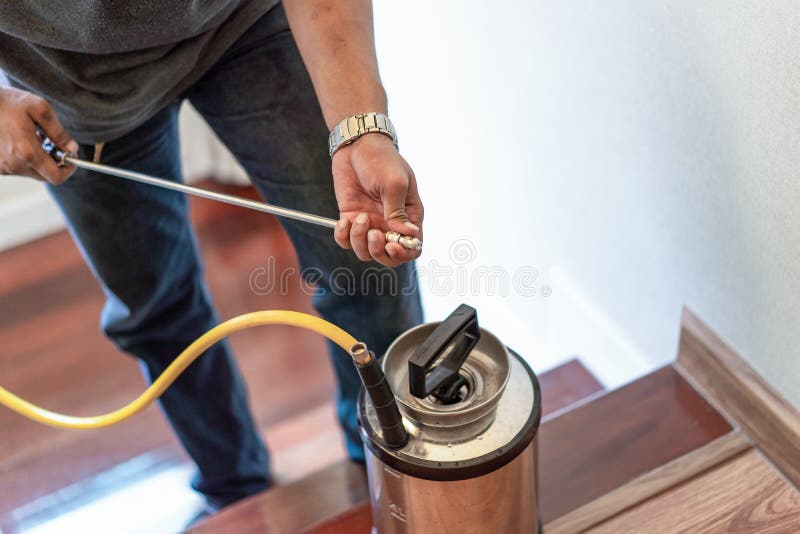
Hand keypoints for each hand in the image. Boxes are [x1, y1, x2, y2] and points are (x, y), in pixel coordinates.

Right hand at [0, 87, 77, 183]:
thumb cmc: (8, 102)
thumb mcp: (40, 109)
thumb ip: (59, 132)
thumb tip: (72, 148)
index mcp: (27, 153)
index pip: (56, 177)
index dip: (68, 170)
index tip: (71, 157)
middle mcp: (14, 165)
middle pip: (45, 176)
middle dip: (55, 163)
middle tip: (53, 143)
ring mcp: (3, 167)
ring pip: (32, 172)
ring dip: (39, 160)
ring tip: (34, 138)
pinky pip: (19, 168)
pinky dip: (25, 159)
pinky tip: (21, 141)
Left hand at [332, 133, 422, 266]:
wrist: (357, 145)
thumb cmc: (382, 160)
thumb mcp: (394, 183)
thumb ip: (398, 212)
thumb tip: (408, 236)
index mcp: (409, 216)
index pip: (412, 248)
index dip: (403, 254)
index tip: (391, 244)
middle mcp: (390, 224)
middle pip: (388, 257)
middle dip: (379, 252)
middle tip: (373, 233)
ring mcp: (370, 223)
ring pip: (365, 252)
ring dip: (360, 241)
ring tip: (360, 217)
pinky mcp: (351, 218)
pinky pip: (346, 241)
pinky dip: (343, 236)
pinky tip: (344, 220)